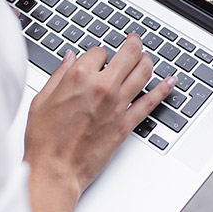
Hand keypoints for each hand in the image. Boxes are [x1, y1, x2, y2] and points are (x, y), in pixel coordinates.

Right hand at [24, 35, 175, 198]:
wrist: (55, 170)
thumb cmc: (44, 140)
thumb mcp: (42, 99)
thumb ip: (59, 75)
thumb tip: (70, 59)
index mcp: (78, 77)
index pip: (99, 52)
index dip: (99, 55)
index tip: (98, 60)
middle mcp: (102, 87)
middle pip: (128, 54)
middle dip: (133, 45)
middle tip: (134, 42)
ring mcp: (117, 104)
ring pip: (143, 73)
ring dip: (147, 61)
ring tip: (146, 58)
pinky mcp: (127, 123)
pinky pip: (151, 101)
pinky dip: (163, 89)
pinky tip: (170, 82)